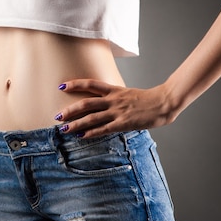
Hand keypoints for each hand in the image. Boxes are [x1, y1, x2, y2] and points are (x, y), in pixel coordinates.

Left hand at [55, 79, 177, 138]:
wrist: (164, 102)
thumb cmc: (147, 99)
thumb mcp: (128, 94)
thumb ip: (115, 97)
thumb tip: (104, 103)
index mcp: (114, 90)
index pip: (90, 84)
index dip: (75, 84)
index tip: (61, 86)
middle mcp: (113, 99)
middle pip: (86, 103)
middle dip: (70, 110)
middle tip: (57, 115)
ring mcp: (117, 112)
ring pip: (91, 118)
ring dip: (76, 124)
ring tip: (64, 129)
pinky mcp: (123, 123)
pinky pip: (103, 129)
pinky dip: (91, 133)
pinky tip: (81, 137)